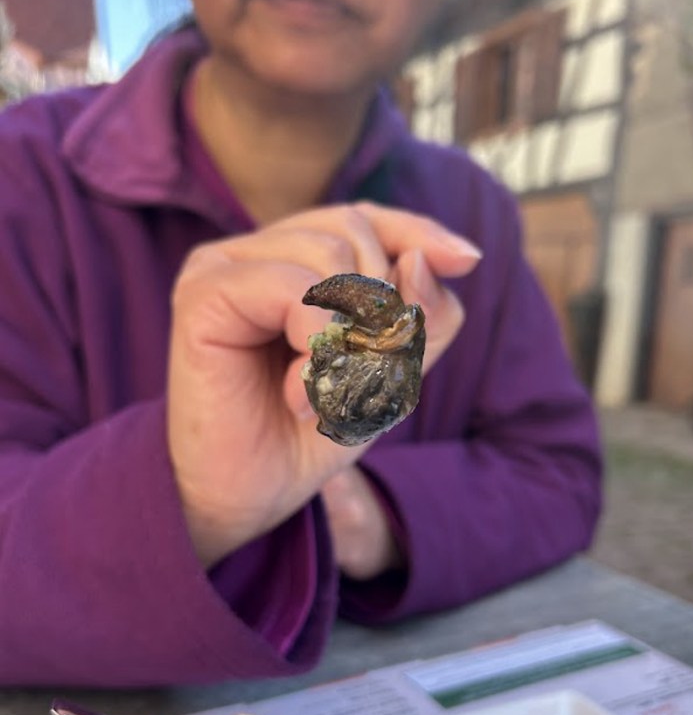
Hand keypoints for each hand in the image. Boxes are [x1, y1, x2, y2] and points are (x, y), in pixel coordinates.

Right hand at [167, 202, 476, 565]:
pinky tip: (300, 397)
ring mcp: (223, 266)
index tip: (467, 260)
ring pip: (330, 255)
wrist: (245, 497)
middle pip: (355, 231)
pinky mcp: (203, 293)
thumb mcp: (389, 373)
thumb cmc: (305, 435)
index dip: (418, 232)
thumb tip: (423, 259)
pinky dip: (318, 346)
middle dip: (383, 310)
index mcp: (290, 260)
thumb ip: (420, 317)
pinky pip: (293, 289)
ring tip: (321, 395)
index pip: (365, 218)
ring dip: (349, 338)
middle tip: (357, 382)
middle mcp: (254, 252)